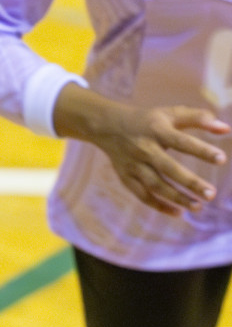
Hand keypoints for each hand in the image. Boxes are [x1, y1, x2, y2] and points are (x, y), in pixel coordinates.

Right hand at [54, 83, 229, 216]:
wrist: (106, 125)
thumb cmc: (148, 120)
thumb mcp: (171, 113)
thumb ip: (199, 118)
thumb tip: (226, 129)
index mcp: (157, 130)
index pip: (181, 141)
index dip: (201, 150)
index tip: (222, 159)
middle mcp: (144, 148)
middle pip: (168, 168)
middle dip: (189, 182)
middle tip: (211, 194)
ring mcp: (133, 165)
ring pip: (155, 185)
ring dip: (176, 197)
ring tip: (198, 206)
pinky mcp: (126, 177)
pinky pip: (142, 194)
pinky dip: (158, 205)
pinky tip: (178, 213)